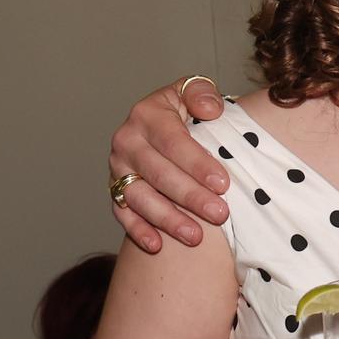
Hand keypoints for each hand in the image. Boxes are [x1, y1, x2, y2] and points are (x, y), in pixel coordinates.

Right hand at [111, 76, 231, 253]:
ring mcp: (118, 168)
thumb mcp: (193, 92)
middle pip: (158, 173)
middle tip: (220, 214)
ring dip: (167, 219)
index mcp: (147, 114)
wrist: (160, 129)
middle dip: (190, 196)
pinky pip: (123, 214)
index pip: (172, 141)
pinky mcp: (115, 190)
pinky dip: (138, 231)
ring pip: (140, 197)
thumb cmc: (185, 112)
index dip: (197, 164)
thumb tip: (210, 109)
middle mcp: (127, 141)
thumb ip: (202, 93)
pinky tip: (157, 246)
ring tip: (196, 237)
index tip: (223, 183)